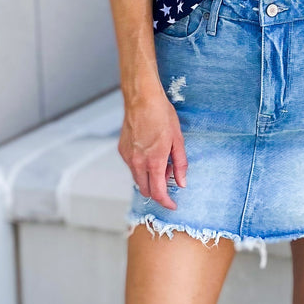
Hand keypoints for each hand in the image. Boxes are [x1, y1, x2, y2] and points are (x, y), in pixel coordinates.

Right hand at [119, 90, 187, 209]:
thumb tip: (181, 182)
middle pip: (146, 189)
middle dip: (158, 190)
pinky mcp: (122, 150)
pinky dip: (142, 167)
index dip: (166, 202)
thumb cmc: (161, 115)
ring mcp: (128, 157)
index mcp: (154, 162)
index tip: (173, 205)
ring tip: (162, 159)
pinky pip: (132, 166)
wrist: (142, 99)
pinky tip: (150, 152)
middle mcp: (137, 163)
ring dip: (150, 177)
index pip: (158, 193)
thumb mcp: (177, 140)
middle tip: (170, 175)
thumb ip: (180, 164)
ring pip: (138, 178)